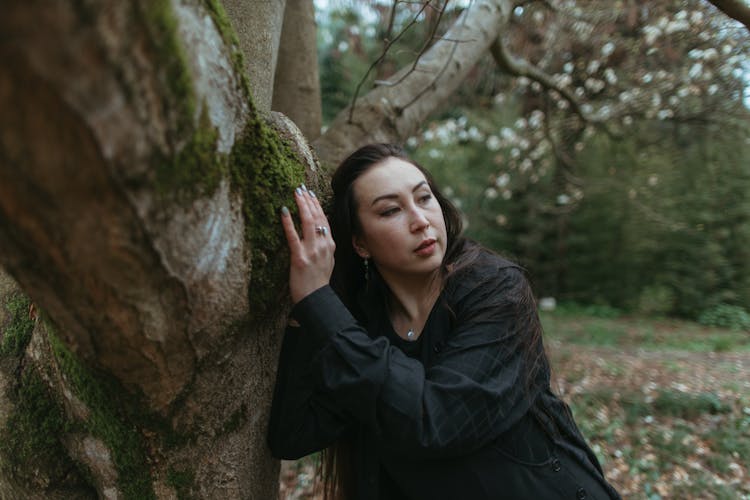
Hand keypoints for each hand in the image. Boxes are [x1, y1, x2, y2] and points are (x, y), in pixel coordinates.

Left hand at [280, 185, 335, 303]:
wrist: (315, 299)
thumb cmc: (318, 282)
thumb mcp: (327, 260)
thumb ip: (324, 245)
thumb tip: (321, 231)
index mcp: (330, 245)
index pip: (324, 219)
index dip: (317, 205)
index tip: (310, 193)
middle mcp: (323, 245)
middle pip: (317, 217)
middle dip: (309, 200)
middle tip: (301, 188)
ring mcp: (312, 251)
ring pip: (309, 222)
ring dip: (302, 205)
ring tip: (295, 193)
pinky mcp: (299, 258)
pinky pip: (293, 236)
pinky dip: (288, 222)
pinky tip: (283, 210)